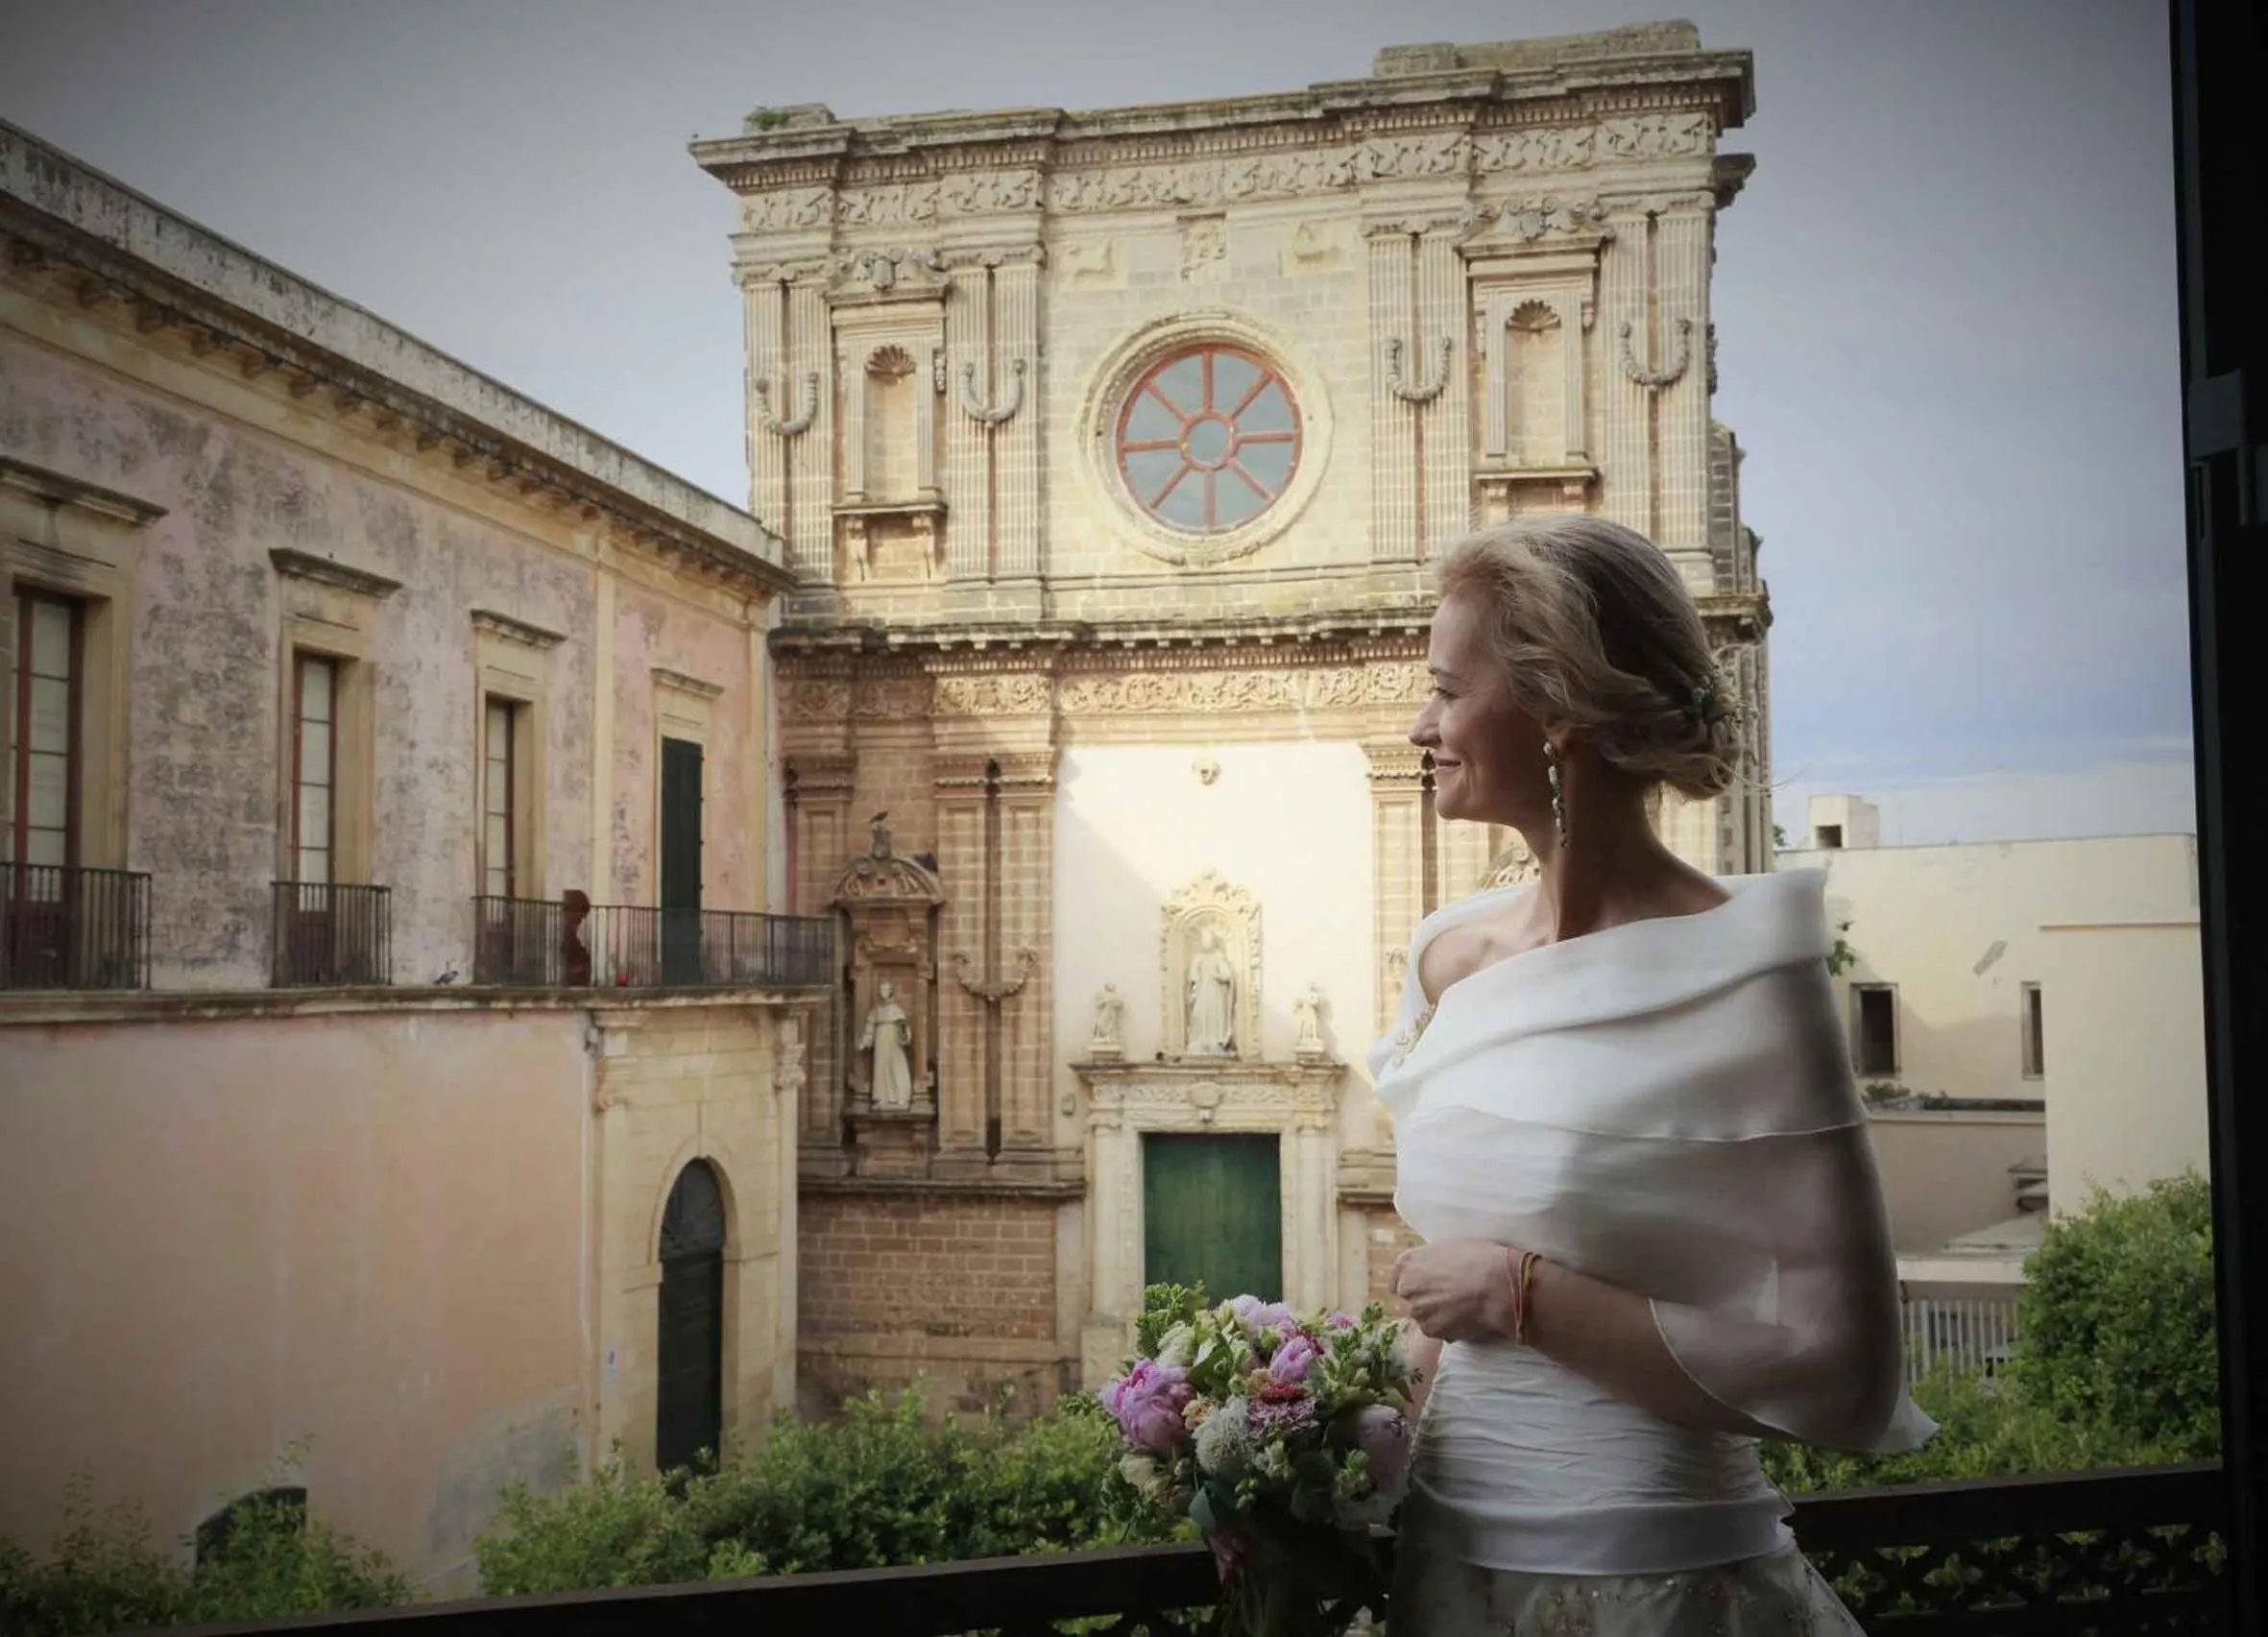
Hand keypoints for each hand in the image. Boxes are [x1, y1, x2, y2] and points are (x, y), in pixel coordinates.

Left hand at [1392, 1238, 1517, 1343]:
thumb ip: (1432, 1261)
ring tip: (1463, 1308)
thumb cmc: (1479, 1258)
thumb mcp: (1449, 1247)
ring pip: (1424, 1316)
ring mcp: (1417, 1311)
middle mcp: (1407, 1287)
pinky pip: (1438, 1331)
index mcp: (1407, 1263)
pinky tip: (1467, 1318)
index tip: (1426, 1286)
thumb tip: (1434, 1271)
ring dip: (1438, 1315)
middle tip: (1451, 1297)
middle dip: (1427, 1300)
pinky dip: (1450, 1328)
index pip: (1397, 1279)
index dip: (1414, 1283)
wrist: (1496, 1285)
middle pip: (1412, 1299)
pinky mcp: (1430, 1330)